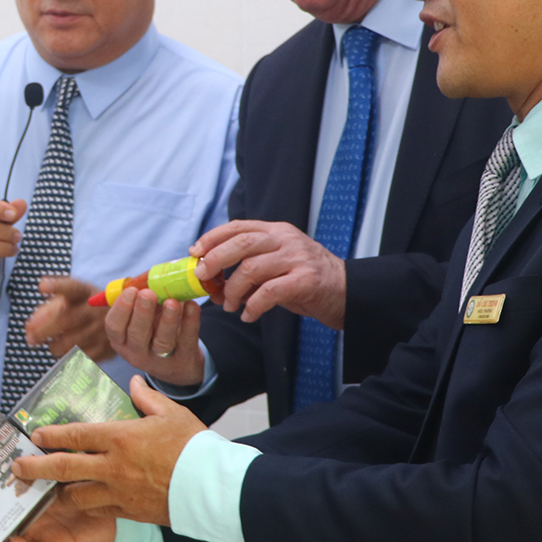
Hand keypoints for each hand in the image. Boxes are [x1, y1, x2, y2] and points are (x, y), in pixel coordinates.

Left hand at [14, 377, 204, 525]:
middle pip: (63, 469)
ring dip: (60, 492)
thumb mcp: (170, 413)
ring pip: (76, 496)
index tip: (33, 436)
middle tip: (17, 469)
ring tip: (47, 490)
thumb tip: (133, 382)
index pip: (75, 436)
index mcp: (120, 438)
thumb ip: (146, 397)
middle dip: (36, 468)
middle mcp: (112, 466)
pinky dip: (86, 506)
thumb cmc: (194, 445)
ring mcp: (118, 492)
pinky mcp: (128, 512)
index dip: (50, 436)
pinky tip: (80, 503)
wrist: (212, 486)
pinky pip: (98, 510)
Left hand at [25, 276, 114, 363]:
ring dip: (55, 346)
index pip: (71, 287)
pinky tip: (67, 352)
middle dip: (44, 330)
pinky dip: (69, 357)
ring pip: (72, 343)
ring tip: (51, 344)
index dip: (57, 286)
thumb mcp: (72, 300)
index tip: (42, 286)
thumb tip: (29, 328)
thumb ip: (48, 308)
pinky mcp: (107, 348)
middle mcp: (96, 309)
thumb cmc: (86, 308)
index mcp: (86, 292)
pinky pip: (81, 357)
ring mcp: (103, 329)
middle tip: (30, 338)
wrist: (122, 320)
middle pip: (67, 319)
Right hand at [103, 286, 204, 385]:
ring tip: (171, 301)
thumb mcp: (141, 315)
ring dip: (167, 320)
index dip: (121, 309)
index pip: (114, 326)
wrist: (177, 360)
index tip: (131, 290)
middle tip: (148, 294)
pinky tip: (192, 305)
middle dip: (142, 313)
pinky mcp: (183, 360)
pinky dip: (190, 322)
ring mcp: (160, 360)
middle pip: (137, 335)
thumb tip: (148, 275)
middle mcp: (137, 352)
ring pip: (162, 341)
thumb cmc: (154, 329)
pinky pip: (187, 341)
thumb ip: (140, 297)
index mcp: (121, 339)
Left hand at [194, 219, 346, 326]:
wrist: (346, 291)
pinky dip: (253, 306)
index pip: (238, 226)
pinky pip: (269, 292)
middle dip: (216, 260)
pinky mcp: (305, 280)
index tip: (195, 252)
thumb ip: (249, 264)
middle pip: (241, 242)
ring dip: (233, 290)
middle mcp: (286, 240)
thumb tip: (213, 279)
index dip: (212, 238)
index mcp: (276, 231)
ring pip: (251, 268)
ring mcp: (297, 258)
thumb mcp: (277, 262)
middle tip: (204, 279)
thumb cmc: (305, 280)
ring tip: (230, 305)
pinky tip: (248, 315)